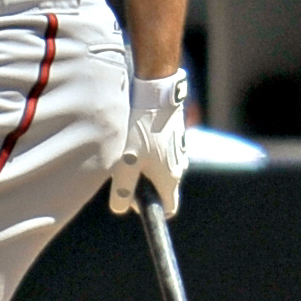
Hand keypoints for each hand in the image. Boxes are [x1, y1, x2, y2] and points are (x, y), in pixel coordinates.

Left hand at [109, 71, 187, 218]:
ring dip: (145, 164)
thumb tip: (121, 208)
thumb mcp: (125, 164)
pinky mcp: (175, 134)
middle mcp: (179, 166)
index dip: (151, 208)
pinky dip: (150, 148)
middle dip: (144, 185)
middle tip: (124, 169)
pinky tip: (136, 132)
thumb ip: (123, 190)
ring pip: (161, 167)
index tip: (133, 197)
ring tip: (129, 147)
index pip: (169, 208)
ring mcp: (179, 149)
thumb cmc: (139, 130)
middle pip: (163, 187)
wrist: (156, 92)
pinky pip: (162, 150)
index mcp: (170, 178)